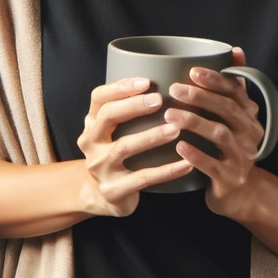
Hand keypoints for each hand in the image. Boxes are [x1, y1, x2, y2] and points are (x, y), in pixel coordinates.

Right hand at [76, 76, 193, 217]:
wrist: (106, 197)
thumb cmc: (120, 154)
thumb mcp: (116, 131)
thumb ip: (131, 111)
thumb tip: (171, 80)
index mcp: (92, 123)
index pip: (99, 98)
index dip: (121, 87)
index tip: (146, 81)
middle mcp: (91, 143)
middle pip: (108, 117)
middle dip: (134, 106)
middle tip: (160, 99)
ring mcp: (100, 168)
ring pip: (123, 147)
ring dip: (151, 136)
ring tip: (176, 128)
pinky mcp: (113, 190)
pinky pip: (142, 178)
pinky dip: (166, 171)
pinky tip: (186, 164)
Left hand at [168, 47, 268, 219]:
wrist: (237, 194)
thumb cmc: (229, 149)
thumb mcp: (235, 118)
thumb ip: (233, 87)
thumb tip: (235, 50)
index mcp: (250, 116)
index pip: (236, 92)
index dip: (215, 80)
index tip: (192, 70)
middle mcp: (251, 134)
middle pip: (228, 110)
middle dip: (201, 97)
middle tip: (175, 89)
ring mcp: (243, 157)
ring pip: (220, 135)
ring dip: (195, 122)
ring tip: (170, 114)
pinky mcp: (231, 179)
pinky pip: (213, 165)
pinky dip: (196, 155)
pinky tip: (178, 147)